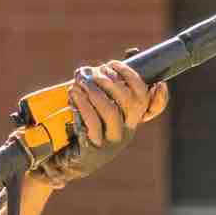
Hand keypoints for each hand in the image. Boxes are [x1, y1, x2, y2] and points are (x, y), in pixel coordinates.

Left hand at [38, 55, 168, 187]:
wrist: (71, 160)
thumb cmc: (87, 127)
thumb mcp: (101, 107)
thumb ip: (110, 86)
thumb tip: (125, 54)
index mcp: (131, 118)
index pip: (144, 97)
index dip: (133, 77)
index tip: (115, 63)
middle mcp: (127, 130)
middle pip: (128, 101)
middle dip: (109, 80)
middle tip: (93, 71)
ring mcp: (112, 141)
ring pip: (110, 111)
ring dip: (94, 92)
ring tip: (81, 81)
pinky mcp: (95, 148)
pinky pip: (92, 123)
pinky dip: (82, 105)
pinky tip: (74, 94)